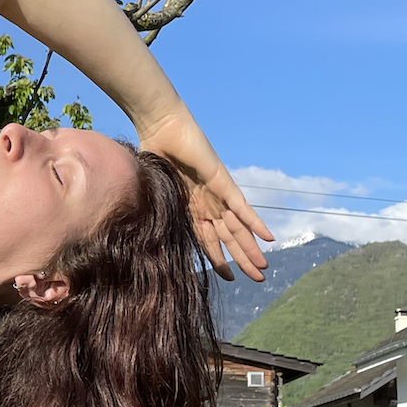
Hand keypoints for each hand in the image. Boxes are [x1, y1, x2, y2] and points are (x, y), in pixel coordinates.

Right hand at [138, 113, 273, 281]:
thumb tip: (138, 234)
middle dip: (243, 259)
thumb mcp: (152, 191)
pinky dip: (256, 223)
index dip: (219, 259)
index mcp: (191, 208)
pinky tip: (269, 239)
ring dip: (251, 249)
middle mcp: (208, 204)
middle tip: (258, 279)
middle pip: (229, 238)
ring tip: (264, 269)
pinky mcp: (223, 183)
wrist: (161, 127)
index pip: (209, 239)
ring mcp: (217, 194)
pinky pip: (242, 208)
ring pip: (238, 229)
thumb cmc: (152, 153)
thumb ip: (154, 210)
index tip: (227, 277)